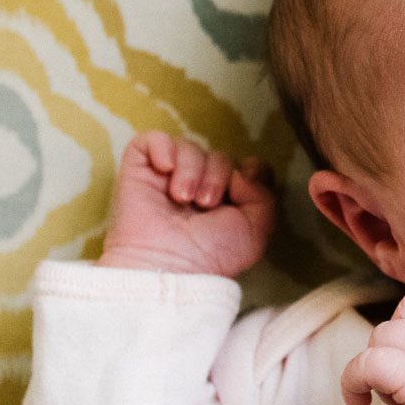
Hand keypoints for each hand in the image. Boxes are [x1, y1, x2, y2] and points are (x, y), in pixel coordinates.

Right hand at [99, 130, 276, 278]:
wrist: (169, 265)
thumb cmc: (211, 255)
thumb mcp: (255, 230)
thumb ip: (265, 194)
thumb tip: (246, 168)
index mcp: (227, 200)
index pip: (245, 165)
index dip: (247, 171)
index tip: (240, 191)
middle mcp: (199, 185)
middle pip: (220, 155)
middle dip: (217, 176)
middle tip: (205, 205)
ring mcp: (168, 177)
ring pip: (190, 146)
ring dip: (192, 170)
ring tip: (183, 198)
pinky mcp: (140, 169)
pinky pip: (153, 139)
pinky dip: (163, 149)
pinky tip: (166, 170)